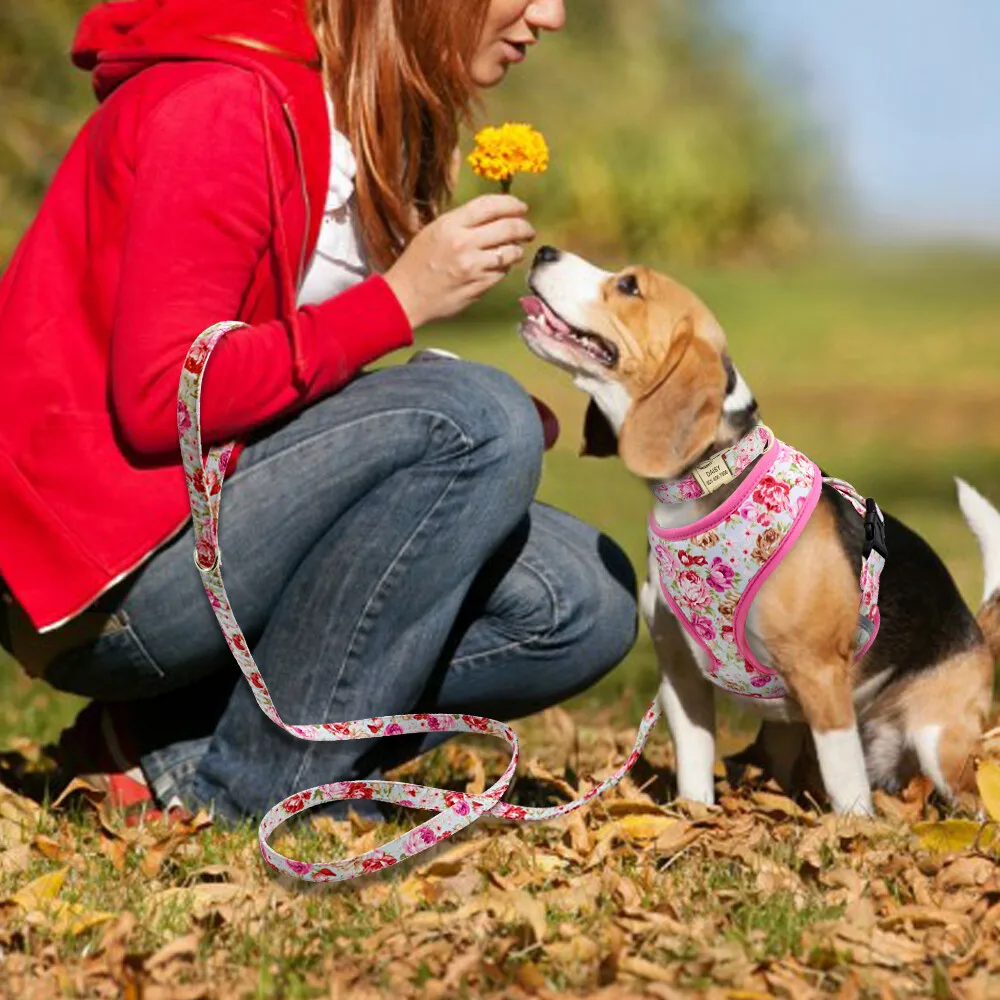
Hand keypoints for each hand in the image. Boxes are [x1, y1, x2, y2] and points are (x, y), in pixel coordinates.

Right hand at [384, 195, 535, 329]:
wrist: (406, 297)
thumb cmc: (416, 264)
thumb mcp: (433, 232)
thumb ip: (462, 223)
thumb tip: (494, 217)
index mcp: (451, 225)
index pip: (490, 206)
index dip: (511, 203)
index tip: (521, 207)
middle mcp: (464, 243)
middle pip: (508, 227)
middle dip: (524, 227)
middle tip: (528, 230)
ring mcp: (473, 266)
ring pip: (510, 252)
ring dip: (517, 250)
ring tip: (515, 250)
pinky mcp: (479, 286)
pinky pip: (502, 273)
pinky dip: (504, 268)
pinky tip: (498, 267)